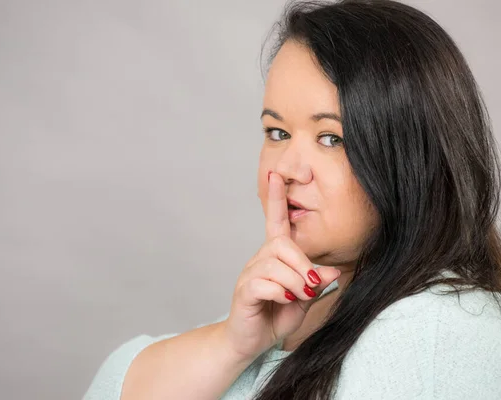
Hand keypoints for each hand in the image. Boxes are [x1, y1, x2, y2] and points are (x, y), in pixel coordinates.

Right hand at [222, 172, 339, 361]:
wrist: (250, 343)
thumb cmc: (276, 317)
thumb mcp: (304, 301)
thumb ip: (316, 285)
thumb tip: (333, 271)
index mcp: (274, 258)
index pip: (274, 222)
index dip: (276, 199)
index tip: (274, 174)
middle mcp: (259, 261)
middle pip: (281, 245)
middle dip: (302, 265)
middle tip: (311, 286)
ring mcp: (249, 275)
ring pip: (274, 265)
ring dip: (295, 282)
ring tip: (298, 298)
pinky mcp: (244, 292)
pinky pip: (264, 283)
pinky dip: (281, 292)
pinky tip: (284, 301)